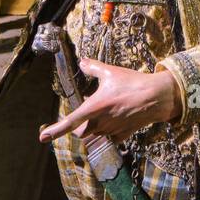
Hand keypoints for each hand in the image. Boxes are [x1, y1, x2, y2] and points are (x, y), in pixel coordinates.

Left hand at [38, 59, 180, 143]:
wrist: (156, 97)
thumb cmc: (132, 83)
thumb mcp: (110, 72)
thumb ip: (93, 68)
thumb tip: (81, 62)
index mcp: (95, 106)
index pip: (71, 121)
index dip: (55, 130)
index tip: (43, 138)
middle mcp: (101, 122)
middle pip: (81, 132)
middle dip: (79, 126)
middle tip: (86, 113)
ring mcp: (111, 130)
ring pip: (96, 134)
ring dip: (94, 126)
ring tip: (106, 111)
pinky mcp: (122, 135)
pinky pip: (110, 138)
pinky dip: (108, 132)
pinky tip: (116, 119)